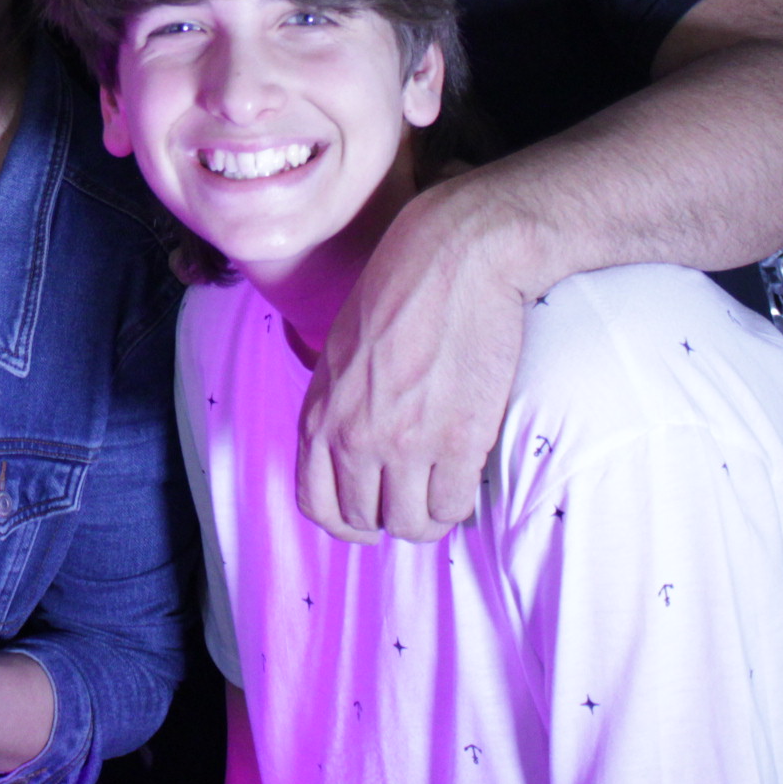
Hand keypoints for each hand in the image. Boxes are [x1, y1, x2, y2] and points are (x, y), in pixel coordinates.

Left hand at [296, 179, 527, 541]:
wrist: (456, 258)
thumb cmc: (398, 291)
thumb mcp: (340, 348)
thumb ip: (337, 404)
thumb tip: (344, 445)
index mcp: (320, 413)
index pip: (317, 505)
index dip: (345, 519)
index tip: (370, 509)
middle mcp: (354, 437)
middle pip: (366, 521)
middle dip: (390, 514)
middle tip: (414, 491)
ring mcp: (405, 444)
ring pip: (412, 525)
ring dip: (428, 514)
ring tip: (442, 485)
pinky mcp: (458, 441)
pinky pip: (453, 507)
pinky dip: (460, 501)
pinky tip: (465, 473)